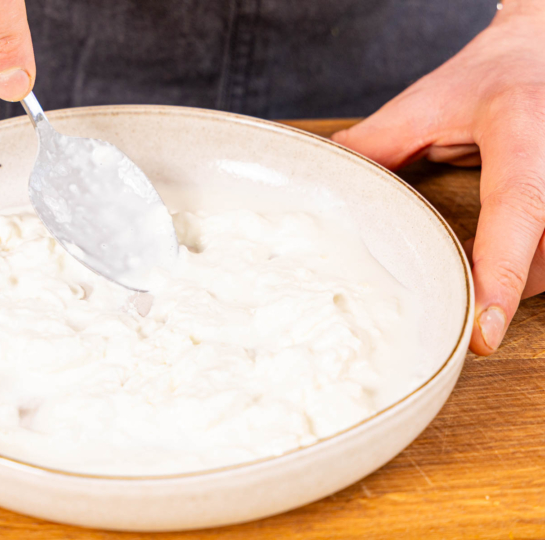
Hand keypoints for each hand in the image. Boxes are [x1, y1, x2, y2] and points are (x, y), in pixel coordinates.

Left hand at [331, 1, 544, 355]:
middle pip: (540, 257)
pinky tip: (488, 261)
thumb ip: (376, 145)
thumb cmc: (488, 78)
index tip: (482, 332)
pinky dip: (521, 267)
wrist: (540, 53)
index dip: (499, 275)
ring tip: (464, 279)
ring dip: (508, 281)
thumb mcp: (426, 104)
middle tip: (451, 315)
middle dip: (493, 290)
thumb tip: (326, 184)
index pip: (517, 211)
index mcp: (524, 132)